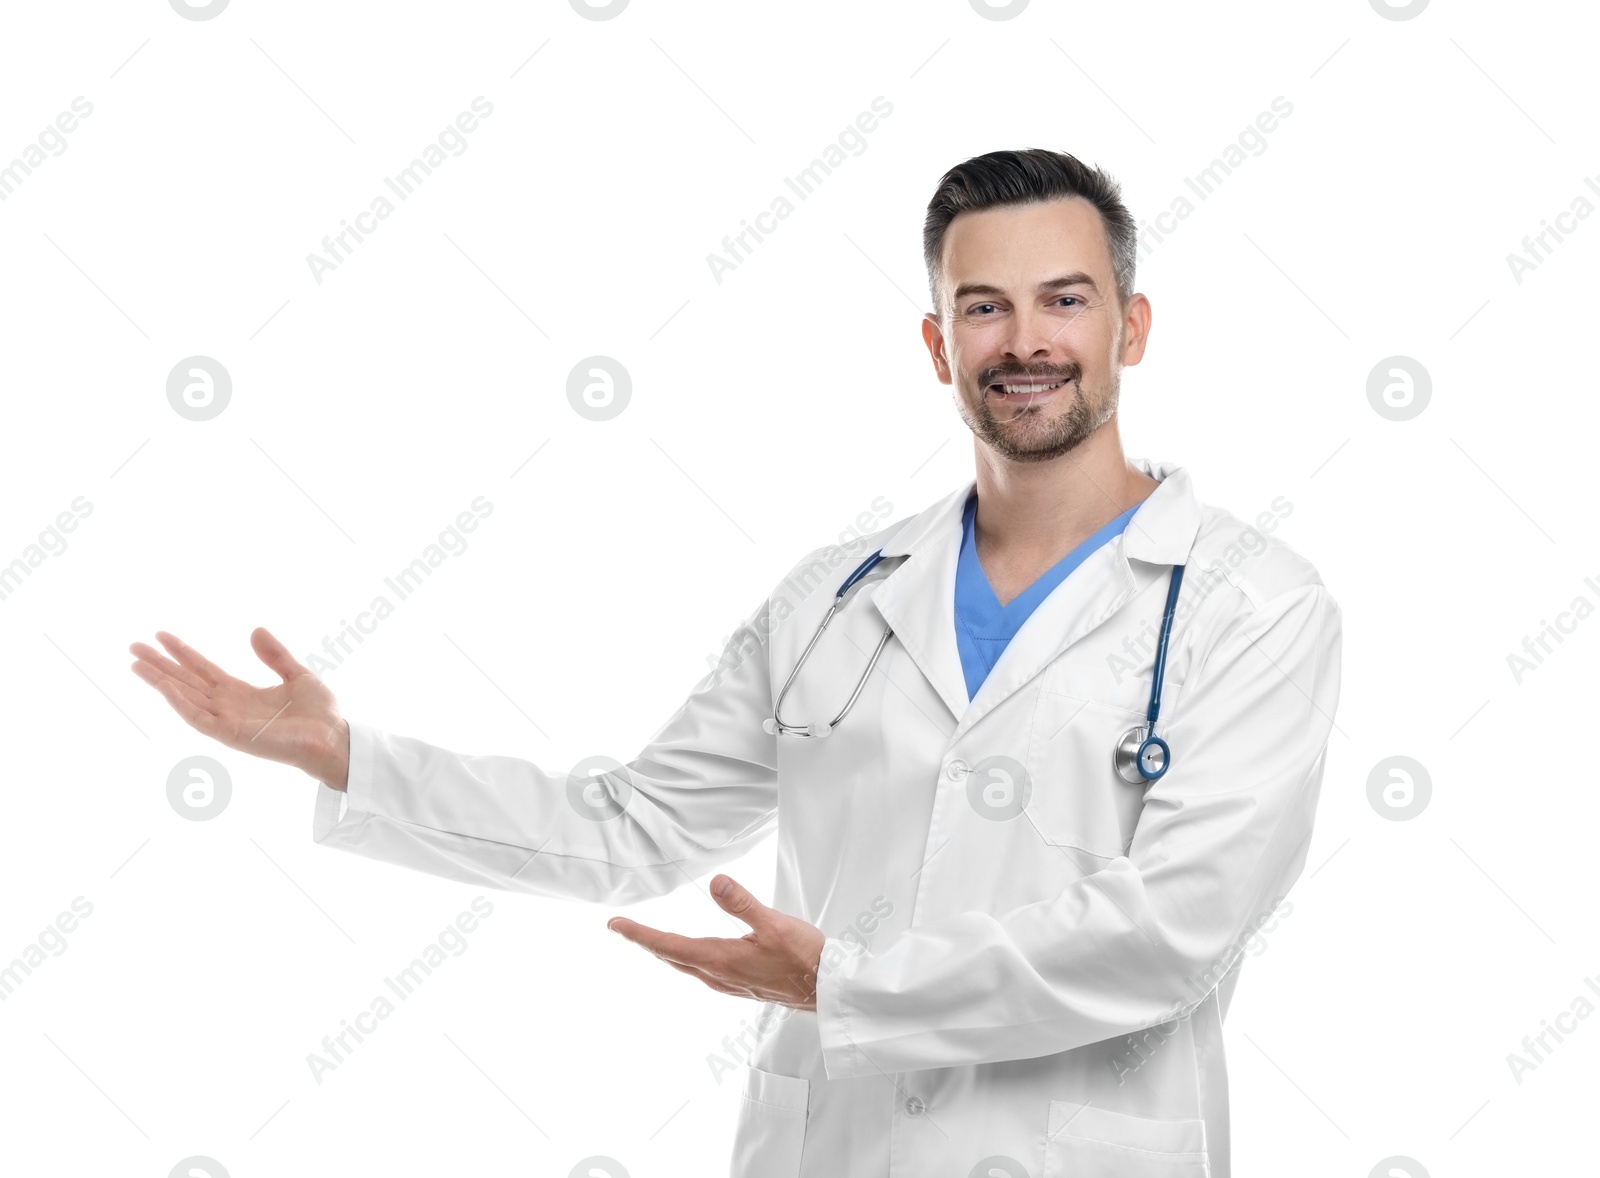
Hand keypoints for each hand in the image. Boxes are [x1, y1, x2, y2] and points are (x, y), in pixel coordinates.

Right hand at [128, 627, 350, 788]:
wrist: (335, 739)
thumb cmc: (320, 715)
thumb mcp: (298, 675)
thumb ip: (275, 655)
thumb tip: (255, 630)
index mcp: (241, 694)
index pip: (204, 670)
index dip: (183, 653)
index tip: (161, 635)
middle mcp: (229, 708)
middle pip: (187, 682)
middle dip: (160, 665)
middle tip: (133, 647)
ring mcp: (228, 723)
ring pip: (186, 699)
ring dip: (161, 682)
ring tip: (137, 664)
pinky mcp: (233, 736)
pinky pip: (200, 719)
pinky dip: (181, 703)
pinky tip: (165, 686)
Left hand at [608, 875, 824, 1010]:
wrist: (827, 990)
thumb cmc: (805, 958)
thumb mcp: (775, 923)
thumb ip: (742, 903)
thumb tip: (715, 883)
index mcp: (720, 960)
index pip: (668, 945)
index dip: (639, 934)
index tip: (615, 925)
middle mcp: (718, 975)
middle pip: (671, 957)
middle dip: (645, 940)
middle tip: (622, 928)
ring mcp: (727, 983)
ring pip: (685, 965)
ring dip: (664, 950)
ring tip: (648, 937)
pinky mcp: (739, 984)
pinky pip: (700, 970)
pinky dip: (684, 957)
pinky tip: (690, 952)